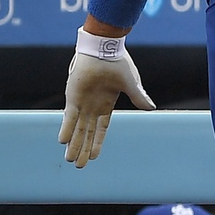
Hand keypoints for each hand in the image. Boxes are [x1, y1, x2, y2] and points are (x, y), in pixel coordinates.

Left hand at [59, 29, 155, 168]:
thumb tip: (151, 108)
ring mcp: (82, 102)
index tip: (94, 157)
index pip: (101, 128)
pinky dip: (66, 128)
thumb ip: (138, 97)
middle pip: (88, 132)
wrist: (103, 48)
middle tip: (79, 166)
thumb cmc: (118, 63)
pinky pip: (69, 116)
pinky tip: (63, 141)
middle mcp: (93, 106)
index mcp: (106, 104)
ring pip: (77, 128)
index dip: (98, 142)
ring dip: (74, 143)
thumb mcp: (131, 83)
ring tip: (69, 160)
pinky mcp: (73, 97)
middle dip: (84, 148)